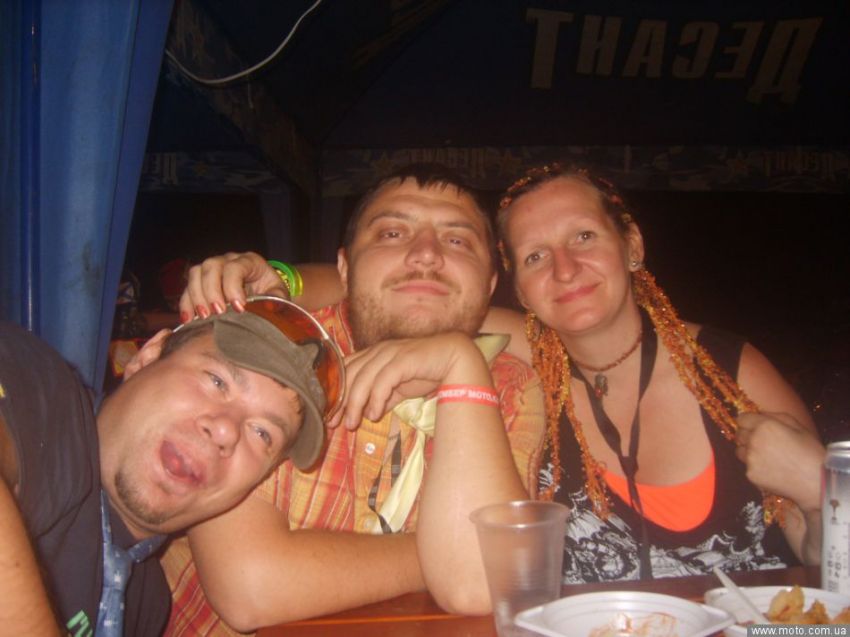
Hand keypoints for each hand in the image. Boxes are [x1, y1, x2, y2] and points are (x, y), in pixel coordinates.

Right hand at [178, 252, 285, 321]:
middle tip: (218, 313)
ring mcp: (213, 268)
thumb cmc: (272, 293)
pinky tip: (188, 320)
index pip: (235, 267)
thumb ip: (276, 301)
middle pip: (211, 266)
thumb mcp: (279, 296)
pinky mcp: (201, 281)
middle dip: (212, 291)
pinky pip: (187, 288)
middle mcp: (228, 260)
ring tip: (204, 317)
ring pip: (196, 273)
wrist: (264, 292)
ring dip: (196, 296)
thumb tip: (268, 310)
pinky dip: (186, 304)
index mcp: (249, 261)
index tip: (238, 308)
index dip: (233, 286)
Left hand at [330, 332, 491, 429]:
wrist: (455, 359)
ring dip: (354, 404)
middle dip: (339, 401)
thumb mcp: (400, 388)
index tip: (330, 415)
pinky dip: (375, 399)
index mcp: (374, 354)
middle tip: (334, 423)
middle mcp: (378, 351)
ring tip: (352, 424)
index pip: (346, 371)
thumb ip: (384, 398)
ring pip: (363, 379)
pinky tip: (375, 416)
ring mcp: (390, 353)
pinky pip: (383, 380)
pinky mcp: (403, 359)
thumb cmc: (427, 371)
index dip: (335, 393)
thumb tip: (369, 413)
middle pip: (349, 375)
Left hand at [736, 412, 824, 511]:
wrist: (816, 481)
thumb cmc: (810, 451)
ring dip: (748, 451)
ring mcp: (750, 459)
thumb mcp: (797, 426)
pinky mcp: (750, 474)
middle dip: (747, 436)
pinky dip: (755, 467)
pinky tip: (771, 470)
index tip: (754, 426)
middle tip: (763, 442)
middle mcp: (753, 440)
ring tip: (767, 457)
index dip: (748, 422)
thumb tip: (758, 414)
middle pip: (739, 434)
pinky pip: (747, 466)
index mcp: (764, 426)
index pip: (741, 419)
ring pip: (740, 451)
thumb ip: (774, 416)